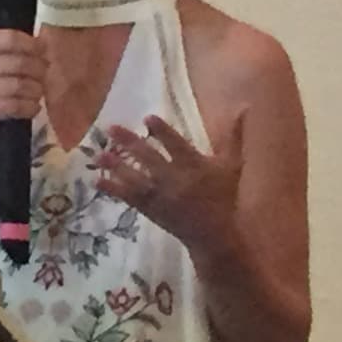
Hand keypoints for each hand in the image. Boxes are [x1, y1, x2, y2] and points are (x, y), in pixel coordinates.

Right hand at [0, 22, 44, 146]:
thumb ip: (11, 54)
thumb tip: (42, 43)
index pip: (8, 38)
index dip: (31, 44)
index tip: (43, 51)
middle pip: (18, 62)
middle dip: (38, 69)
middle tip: (45, 76)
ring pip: (18, 85)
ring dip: (35, 90)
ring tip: (39, 93)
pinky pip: (13, 106)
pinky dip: (29, 107)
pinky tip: (34, 109)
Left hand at [91, 111, 241, 252]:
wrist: (213, 234)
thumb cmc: (223, 196)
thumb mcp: (232, 165)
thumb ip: (234, 135)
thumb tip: (244, 107)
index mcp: (194, 165)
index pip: (176, 145)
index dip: (162, 132)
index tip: (147, 118)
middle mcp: (174, 179)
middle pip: (149, 158)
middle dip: (129, 142)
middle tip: (110, 128)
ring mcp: (160, 195)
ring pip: (135, 178)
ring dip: (116, 166)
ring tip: (99, 154)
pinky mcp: (150, 209)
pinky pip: (129, 197)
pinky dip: (113, 189)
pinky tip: (97, 181)